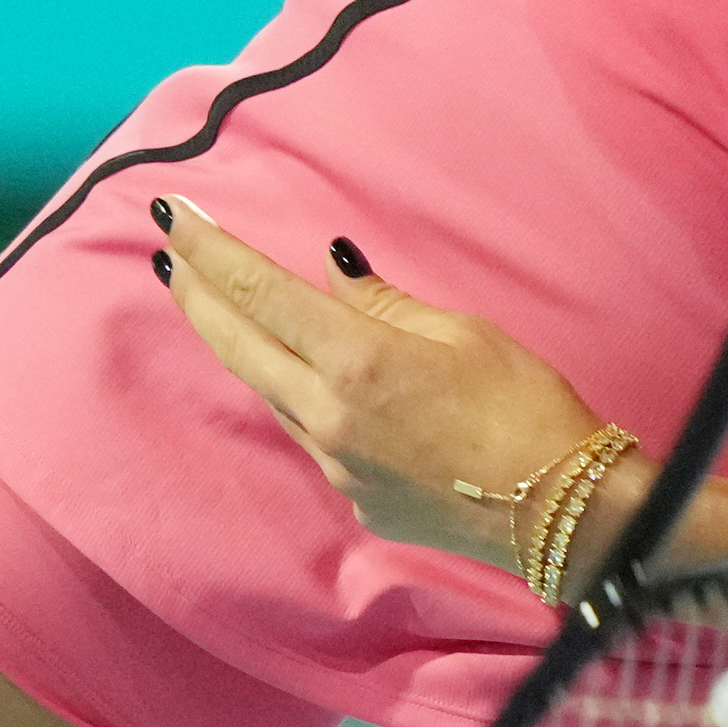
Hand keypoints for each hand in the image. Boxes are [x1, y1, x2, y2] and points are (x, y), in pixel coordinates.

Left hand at [151, 198, 611, 580]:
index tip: (174, 216)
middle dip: (196, 295)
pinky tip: (312, 381)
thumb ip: (383, 303)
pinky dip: (300, 396)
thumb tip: (332, 269)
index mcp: (356, 360)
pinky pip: (312, 436)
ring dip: (243, 348)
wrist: (560, 510)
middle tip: (167, 256)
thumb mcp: (461, 332)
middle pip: (238, 346)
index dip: (210, 251)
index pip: (260, 293)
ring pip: (270, 394)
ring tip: (223, 310)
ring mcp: (336, 464)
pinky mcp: (356, 499)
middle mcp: (329, 416)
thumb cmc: (526, 407)